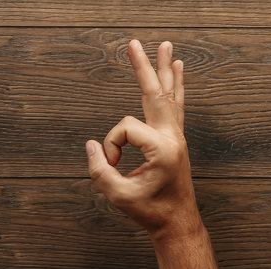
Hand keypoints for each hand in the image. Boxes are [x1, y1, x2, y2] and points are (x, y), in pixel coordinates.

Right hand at [85, 39, 201, 238]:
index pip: (125, 128)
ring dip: (164, 70)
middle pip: (154, 93)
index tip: (111, 164)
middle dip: (143, 67)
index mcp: (162, 149)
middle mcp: (172, 137)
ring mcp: (177, 137)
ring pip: (169, 96)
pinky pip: (175, 107)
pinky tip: (177, 73)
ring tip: (165, 47)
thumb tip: (93, 146)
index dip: (111, 145)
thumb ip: (100, 170)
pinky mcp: (176, 140)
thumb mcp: (119, 195)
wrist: (178, 223)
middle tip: (134, 43)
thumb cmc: (151, 212)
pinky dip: (175, 87)